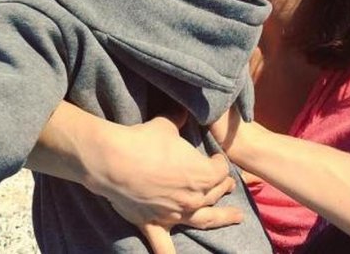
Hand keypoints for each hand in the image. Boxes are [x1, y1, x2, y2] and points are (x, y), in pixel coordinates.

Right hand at [85, 111, 243, 253]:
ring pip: (203, 219)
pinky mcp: (154, 224)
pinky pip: (164, 246)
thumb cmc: (143, 140)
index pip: (220, 169)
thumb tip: (183, 109)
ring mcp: (174, 214)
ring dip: (221, 218)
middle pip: (214, 193)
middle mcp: (193, 198)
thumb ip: (178, 119)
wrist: (113, 160)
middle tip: (228, 185)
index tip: (216, 158)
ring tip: (235, 217)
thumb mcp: (166, 125)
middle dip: (222, 187)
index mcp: (202, 174)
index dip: (219, 162)